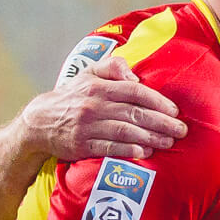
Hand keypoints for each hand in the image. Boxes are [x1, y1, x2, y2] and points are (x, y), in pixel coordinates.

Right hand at [24, 57, 186, 161]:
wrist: (39, 122)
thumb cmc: (73, 96)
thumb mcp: (88, 74)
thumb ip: (113, 66)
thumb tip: (135, 75)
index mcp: (98, 87)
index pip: (134, 91)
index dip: (157, 101)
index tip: (174, 110)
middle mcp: (93, 106)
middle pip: (134, 113)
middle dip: (162, 122)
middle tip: (181, 130)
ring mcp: (87, 127)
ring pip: (125, 131)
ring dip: (150, 137)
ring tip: (169, 142)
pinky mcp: (81, 146)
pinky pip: (109, 148)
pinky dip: (129, 150)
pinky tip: (145, 152)